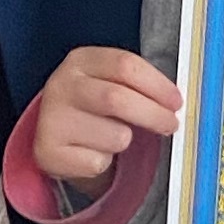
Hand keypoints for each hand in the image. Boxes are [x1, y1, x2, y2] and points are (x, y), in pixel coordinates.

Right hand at [35, 48, 181, 189]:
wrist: (55, 134)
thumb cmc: (95, 106)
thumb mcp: (109, 82)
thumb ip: (138, 85)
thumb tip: (175, 102)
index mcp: (81, 61)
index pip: (125, 65)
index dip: (157, 85)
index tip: (176, 102)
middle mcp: (61, 85)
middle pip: (118, 99)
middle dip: (153, 114)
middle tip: (171, 125)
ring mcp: (52, 119)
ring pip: (114, 136)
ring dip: (125, 141)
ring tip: (114, 136)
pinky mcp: (48, 152)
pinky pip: (97, 163)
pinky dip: (105, 163)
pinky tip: (93, 152)